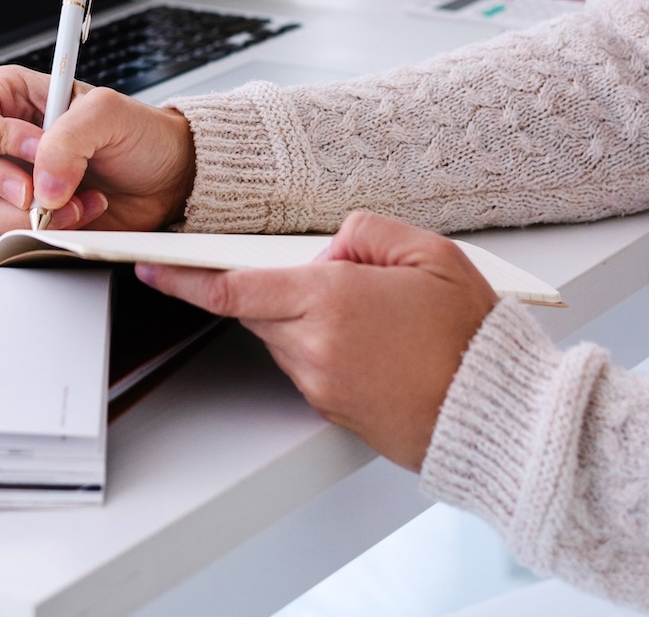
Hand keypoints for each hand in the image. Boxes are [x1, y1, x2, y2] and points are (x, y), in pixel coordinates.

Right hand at [0, 65, 195, 231]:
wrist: (168, 178)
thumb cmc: (139, 136)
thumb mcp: (108, 114)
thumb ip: (67, 138)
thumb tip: (39, 183)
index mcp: (7, 96)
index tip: (37, 147)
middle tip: (35, 186)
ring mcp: (7, 179)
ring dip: (29, 210)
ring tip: (74, 198)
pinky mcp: (21, 216)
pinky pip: (3, 231)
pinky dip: (43, 229)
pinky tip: (77, 212)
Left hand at [135, 210, 498, 470]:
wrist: (500, 417)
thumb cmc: (471, 335)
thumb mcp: (426, 252)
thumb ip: (364, 231)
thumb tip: (329, 248)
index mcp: (327, 302)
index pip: (232, 288)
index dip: (182, 277)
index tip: (148, 265)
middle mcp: (313, 348)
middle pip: (257, 307)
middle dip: (269, 284)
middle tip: (326, 274)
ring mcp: (321, 384)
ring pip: (281, 335)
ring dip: (301, 315)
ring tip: (369, 310)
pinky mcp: (334, 408)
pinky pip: (306, 363)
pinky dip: (321, 343)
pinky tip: (371, 339)